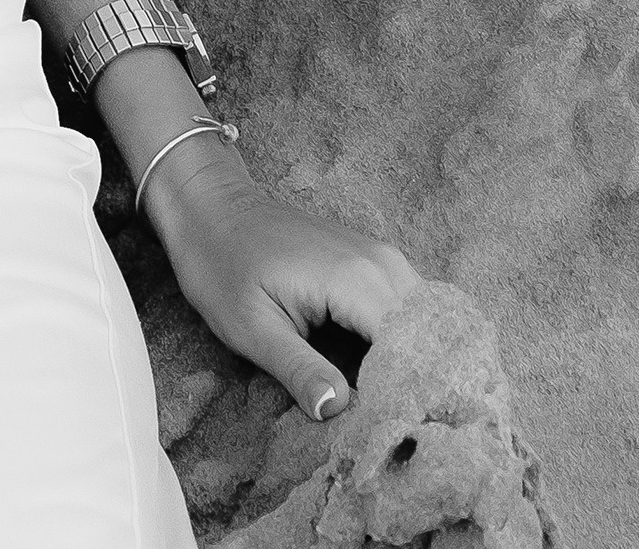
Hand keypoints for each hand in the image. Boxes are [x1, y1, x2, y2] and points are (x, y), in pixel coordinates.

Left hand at [147, 131, 421, 420]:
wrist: (210, 205)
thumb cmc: (221, 264)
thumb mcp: (250, 327)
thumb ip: (299, 370)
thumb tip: (340, 412)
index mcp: (356, 280)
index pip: (416, 353)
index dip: (413, 399)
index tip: (403, 438)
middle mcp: (383, 264)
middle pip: (433, 340)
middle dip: (427, 388)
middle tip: (410, 435)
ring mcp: (383, 258)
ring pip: (429, 327)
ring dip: (422, 368)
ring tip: (406, 414)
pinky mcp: (376, 263)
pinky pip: (411, 311)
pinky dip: (411, 347)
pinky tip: (393, 381)